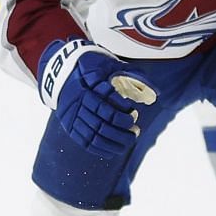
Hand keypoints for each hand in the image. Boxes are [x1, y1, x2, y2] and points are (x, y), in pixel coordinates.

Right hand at [38, 39, 144, 158]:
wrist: (60, 76)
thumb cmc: (90, 68)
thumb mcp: (107, 64)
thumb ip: (131, 75)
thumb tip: (156, 93)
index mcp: (84, 91)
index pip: (105, 109)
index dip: (121, 115)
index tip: (134, 115)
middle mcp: (76, 107)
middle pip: (100, 126)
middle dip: (121, 132)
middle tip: (136, 131)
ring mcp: (71, 119)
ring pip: (94, 136)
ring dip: (114, 143)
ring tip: (129, 140)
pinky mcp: (69, 128)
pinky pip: (85, 143)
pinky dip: (101, 149)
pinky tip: (115, 151)